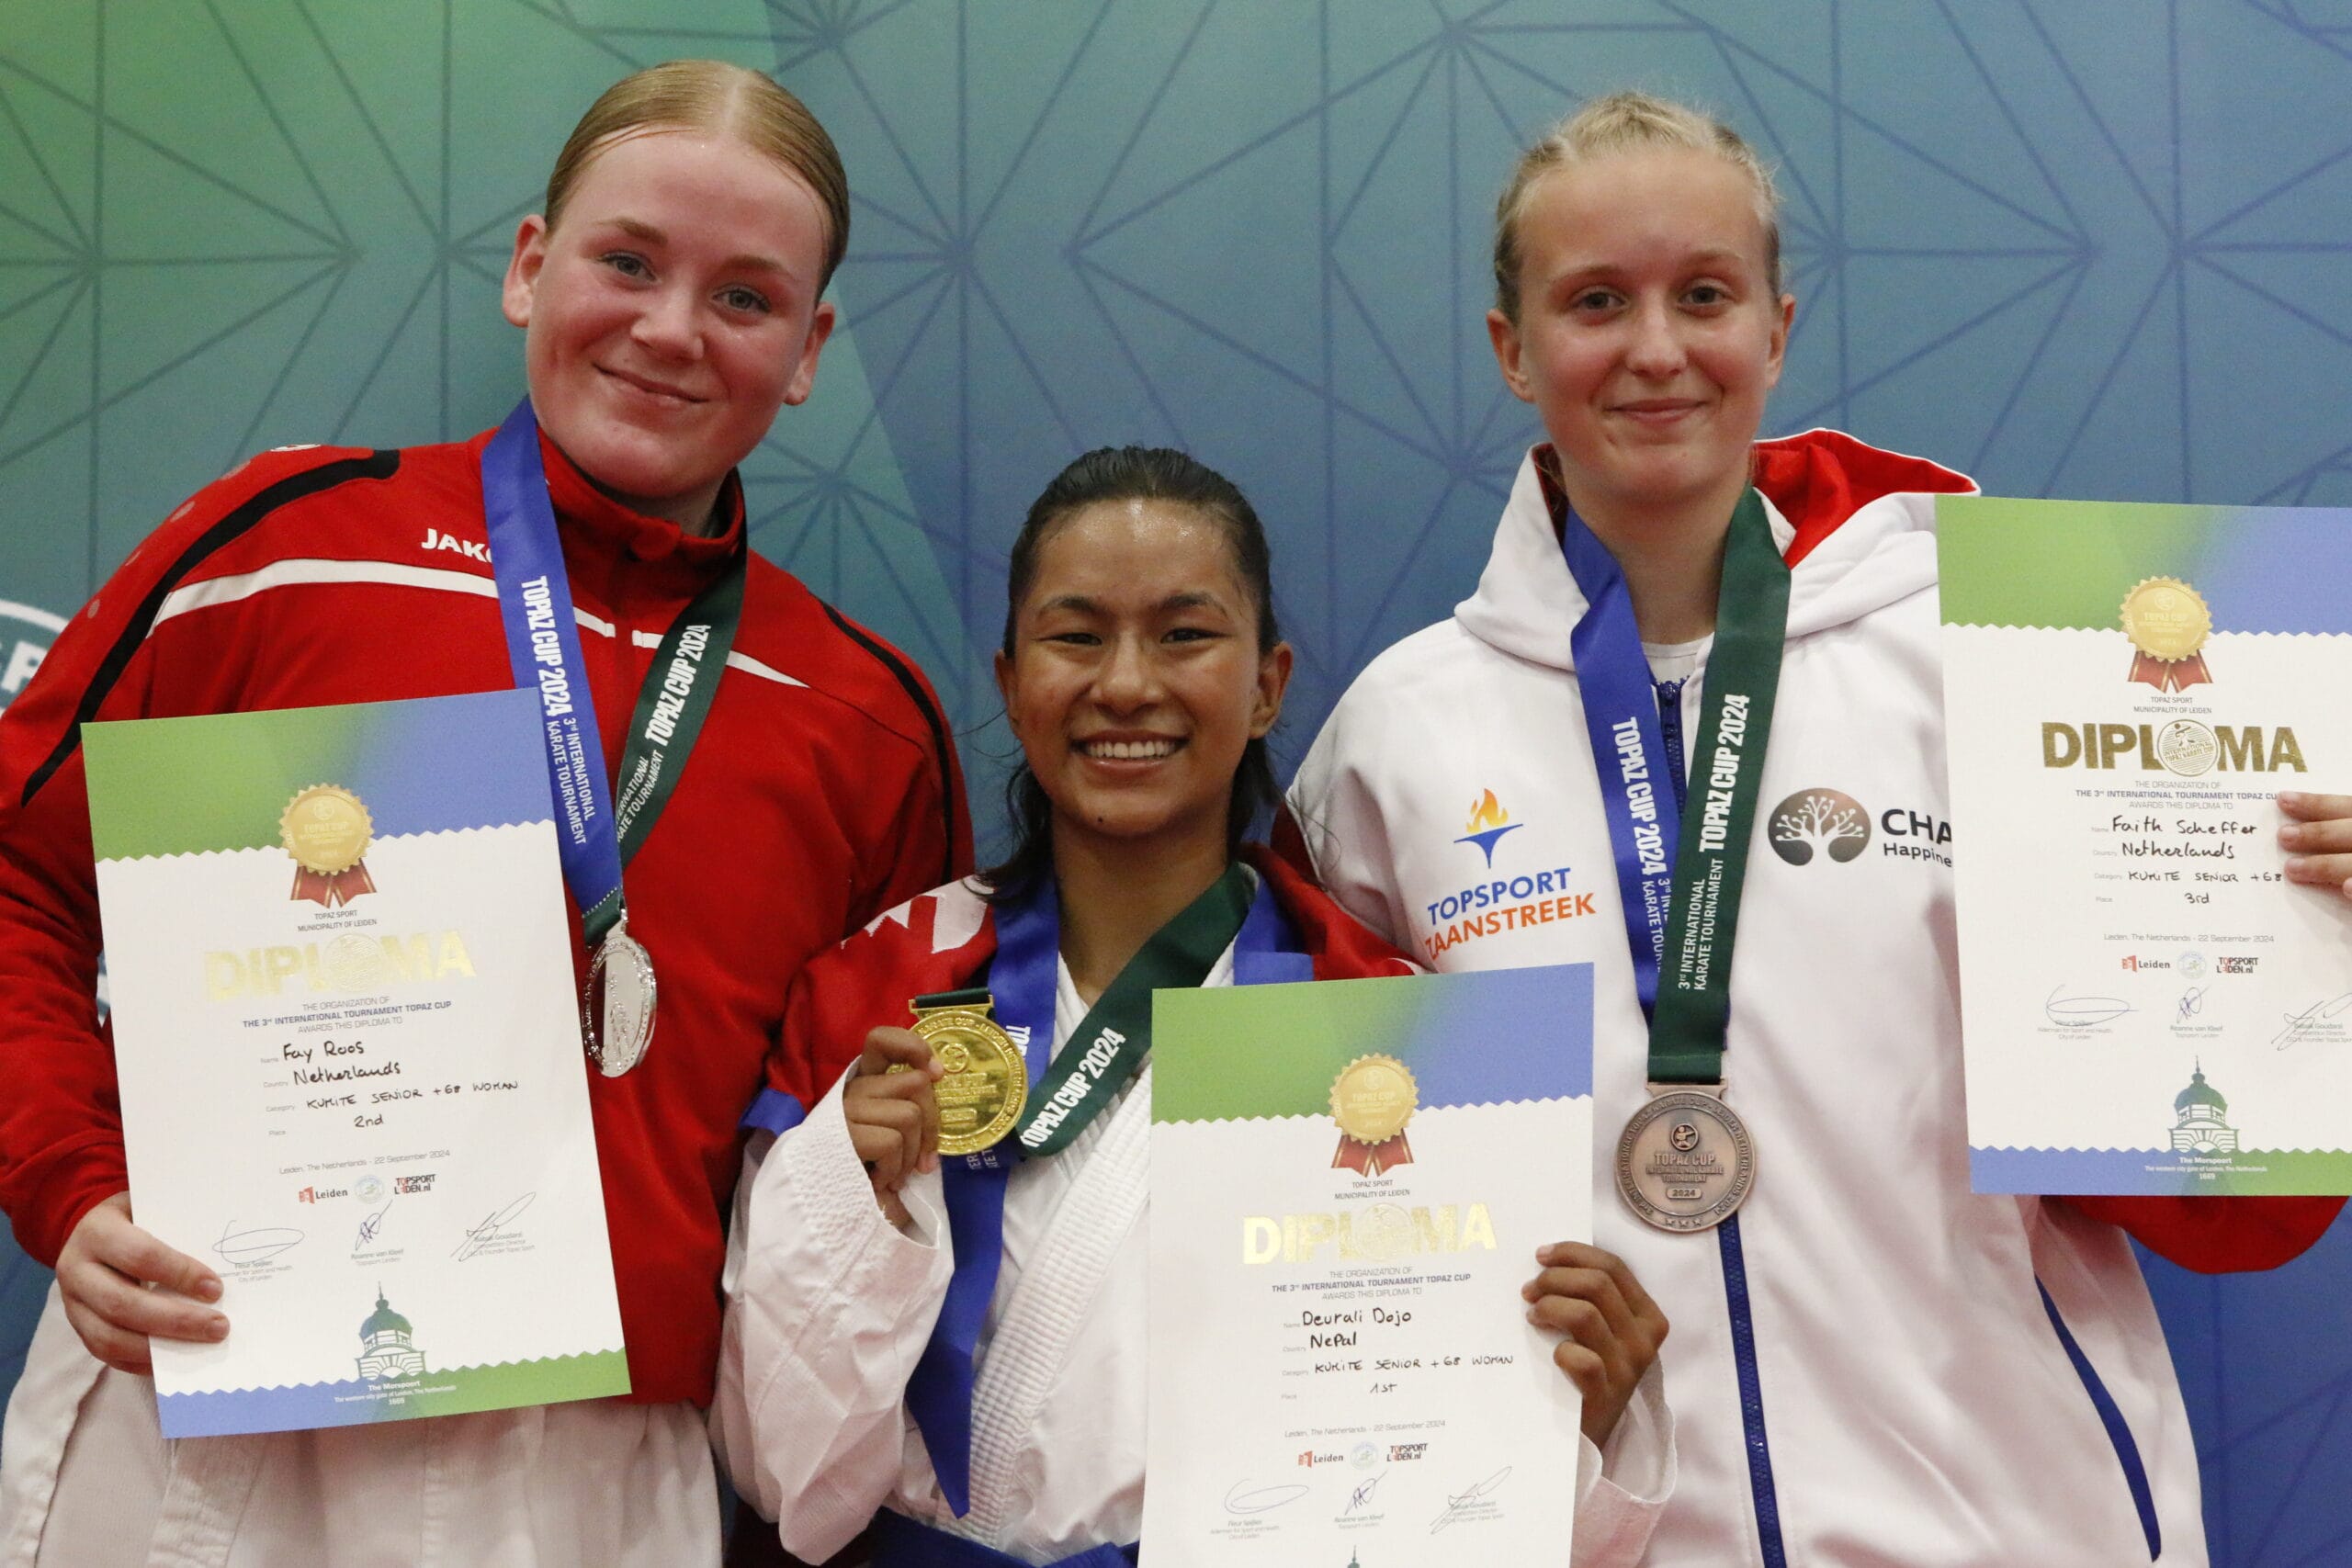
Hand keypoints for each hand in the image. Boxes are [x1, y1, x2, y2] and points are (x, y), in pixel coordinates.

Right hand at [56, 1192, 226, 1373]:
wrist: (88, 1229)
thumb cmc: (135, 1217)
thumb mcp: (152, 1207)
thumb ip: (180, 1226)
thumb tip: (229, 1258)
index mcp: (97, 1232)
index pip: (141, 1257)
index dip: (180, 1274)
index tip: (216, 1288)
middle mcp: (77, 1269)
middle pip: (123, 1305)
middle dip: (176, 1320)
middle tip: (220, 1326)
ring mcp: (72, 1304)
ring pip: (109, 1337)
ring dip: (159, 1348)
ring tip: (202, 1346)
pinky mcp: (77, 1327)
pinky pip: (104, 1353)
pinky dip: (140, 1361)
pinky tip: (174, 1360)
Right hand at [844, 1027, 942, 1222]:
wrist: (826, 1218)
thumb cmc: (865, 1180)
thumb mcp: (893, 1142)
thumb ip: (911, 1114)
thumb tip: (937, 1085)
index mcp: (864, 1086)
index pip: (881, 1040)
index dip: (915, 1048)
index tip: (936, 1074)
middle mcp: (851, 1091)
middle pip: (917, 1083)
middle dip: (932, 1127)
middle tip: (922, 1162)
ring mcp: (843, 1111)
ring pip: (909, 1114)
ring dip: (911, 1155)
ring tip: (894, 1176)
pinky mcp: (839, 1135)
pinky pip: (891, 1142)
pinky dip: (894, 1169)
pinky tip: (877, 1183)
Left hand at [1522, 1241, 1667, 1447]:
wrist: (1589, 1431)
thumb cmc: (1589, 1370)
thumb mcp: (1602, 1330)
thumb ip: (1590, 1297)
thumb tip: (1548, 1260)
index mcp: (1648, 1316)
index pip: (1614, 1267)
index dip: (1574, 1253)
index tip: (1541, 1255)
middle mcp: (1644, 1340)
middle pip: (1598, 1284)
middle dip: (1555, 1278)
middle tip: (1529, 1290)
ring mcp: (1627, 1368)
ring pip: (1585, 1313)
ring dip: (1550, 1306)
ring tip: (1532, 1315)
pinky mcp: (1606, 1394)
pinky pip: (1581, 1358)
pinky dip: (1560, 1350)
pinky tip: (1552, 1353)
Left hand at [2280, 791, 2351, 898]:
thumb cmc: (2351, 849)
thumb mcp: (2348, 834)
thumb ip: (2341, 832)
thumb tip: (2300, 829)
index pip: (2350, 807)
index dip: (2319, 803)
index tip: (2283, 799)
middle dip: (2320, 833)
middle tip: (2284, 836)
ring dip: (2329, 864)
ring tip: (2293, 869)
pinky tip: (2347, 889)